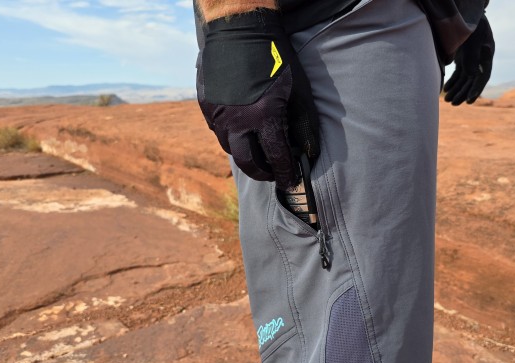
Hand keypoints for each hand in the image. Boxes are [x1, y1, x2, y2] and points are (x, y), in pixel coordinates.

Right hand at [197, 9, 319, 189]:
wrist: (240, 29)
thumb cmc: (276, 58)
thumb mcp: (298, 91)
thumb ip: (304, 125)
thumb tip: (308, 153)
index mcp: (264, 117)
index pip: (276, 157)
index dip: (285, 173)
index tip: (290, 181)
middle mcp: (237, 121)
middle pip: (247, 162)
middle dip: (262, 172)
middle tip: (272, 173)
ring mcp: (218, 114)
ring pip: (230, 147)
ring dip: (245, 153)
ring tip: (257, 150)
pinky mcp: (206, 106)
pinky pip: (217, 130)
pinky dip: (231, 135)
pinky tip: (241, 129)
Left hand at [444, 15, 494, 105]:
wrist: (467, 15)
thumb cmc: (472, 27)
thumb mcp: (473, 41)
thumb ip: (472, 57)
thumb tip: (471, 75)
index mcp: (486, 58)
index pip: (482, 78)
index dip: (476, 90)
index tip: (469, 101)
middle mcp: (480, 62)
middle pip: (472, 82)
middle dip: (462, 93)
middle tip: (453, 103)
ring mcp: (471, 60)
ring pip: (464, 79)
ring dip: (456, 90)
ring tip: (447, 100)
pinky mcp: (462, 59)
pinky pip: (458, 74)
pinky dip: (452, 82)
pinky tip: (446, 90)